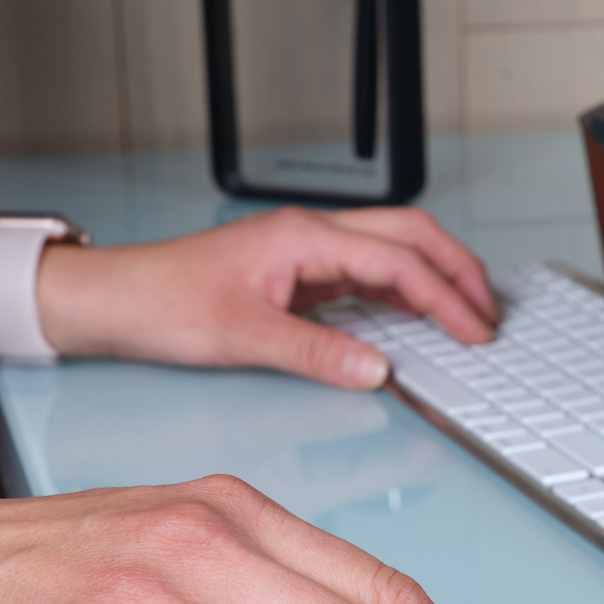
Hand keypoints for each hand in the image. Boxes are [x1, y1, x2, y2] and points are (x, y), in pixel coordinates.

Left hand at [38, 205, 497, 390]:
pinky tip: (416, 321)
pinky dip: (404, 293)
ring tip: (467, 316)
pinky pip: (368, 275)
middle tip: (490, 314)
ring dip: (436, 277)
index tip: (475, 333)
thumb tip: (376, 369)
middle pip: (411, 235)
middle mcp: (310, 236)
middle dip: (459, 270)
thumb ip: (314, 353)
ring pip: (393, 250)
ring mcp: (305, 253)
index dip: (446, 297)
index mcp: (302, 238)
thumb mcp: (240, 336)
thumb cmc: (161, 304)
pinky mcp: (297, 275)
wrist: (113, 301)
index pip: (398, 260)